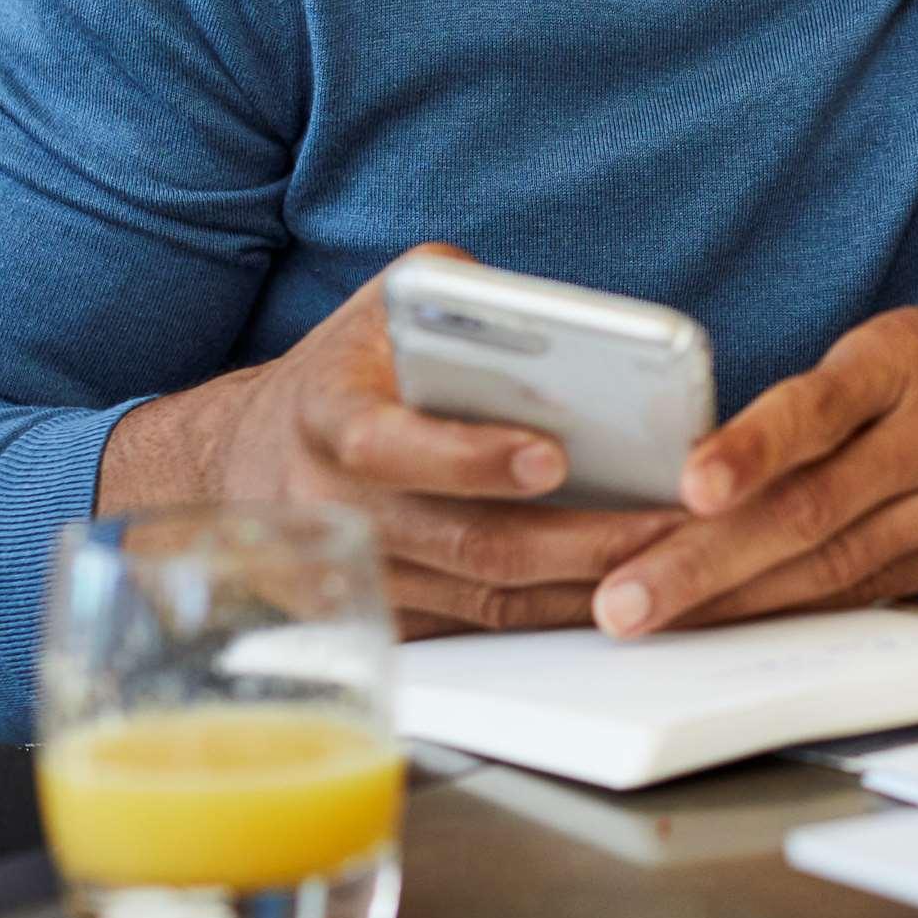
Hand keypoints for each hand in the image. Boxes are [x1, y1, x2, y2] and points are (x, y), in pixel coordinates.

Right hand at [97, 245, 681, 636]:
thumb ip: (460, 293)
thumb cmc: (346, 370)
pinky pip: (486, 624)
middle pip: (465, 541)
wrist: (245, 460)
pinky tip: (630, 590)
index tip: (553, 457)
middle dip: (575, 538)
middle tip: (664, 523)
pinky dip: (559, 611)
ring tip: (673, 557)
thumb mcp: (384, 306)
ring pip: (486, 597)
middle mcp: (336, 508)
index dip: (470, 458)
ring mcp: (363, 576)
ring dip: (585, 585)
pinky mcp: (390, 618)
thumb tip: (558, 318)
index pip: (392, 447)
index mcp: (329, 418)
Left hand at [587, 305, 917, 636]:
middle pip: (814, 508)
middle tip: (624, 599)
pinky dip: (801, 613)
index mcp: (917, 357)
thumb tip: (704, 474)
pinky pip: (876, 595)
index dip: (753, 447)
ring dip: (736, 602)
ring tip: (654, 621)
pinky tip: (739, 629)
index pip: (824, 404)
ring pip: (838, 566)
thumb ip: (828, 402)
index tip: (691, 484)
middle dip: (706, 561)